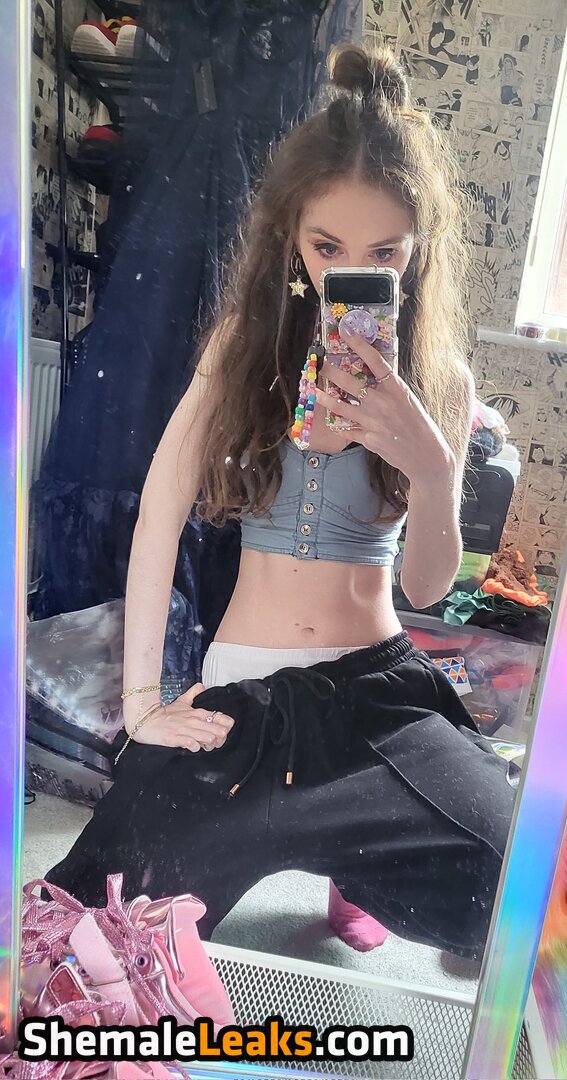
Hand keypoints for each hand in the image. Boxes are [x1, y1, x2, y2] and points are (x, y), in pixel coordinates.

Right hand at [127, 683, 233, 751]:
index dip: (225, 729)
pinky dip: (195, 748)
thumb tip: (201, 685)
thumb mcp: (181, 701)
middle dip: (219, 741)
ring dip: (208, 745)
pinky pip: (192, 745)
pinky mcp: (176, 738)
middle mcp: (195, 720)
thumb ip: (193, 694)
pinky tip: (191, 747)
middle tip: (212, 744)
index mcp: (199, 712)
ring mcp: (186, 729)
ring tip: (201, 746)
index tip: (219, 734)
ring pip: (209, 739)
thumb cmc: (164, 714)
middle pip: (220, 732)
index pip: (224, 720)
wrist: (145, 719)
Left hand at [316, 329, 454, 485]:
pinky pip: (347, 429)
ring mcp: (374, 422)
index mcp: (397, 389)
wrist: (426, 455)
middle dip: (331, 372)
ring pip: (341, 406)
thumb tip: (372, 376)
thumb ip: (389, 389)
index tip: (347, 333)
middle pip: (350, 382)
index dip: (360, 345)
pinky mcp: (368, 439)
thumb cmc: (419, 425)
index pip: (376, 361)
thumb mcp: (409, 400)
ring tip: (313, 391)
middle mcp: (383, 403)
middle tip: (321, 366)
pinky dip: (339, 425)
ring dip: (324, 397)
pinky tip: (329, 419)